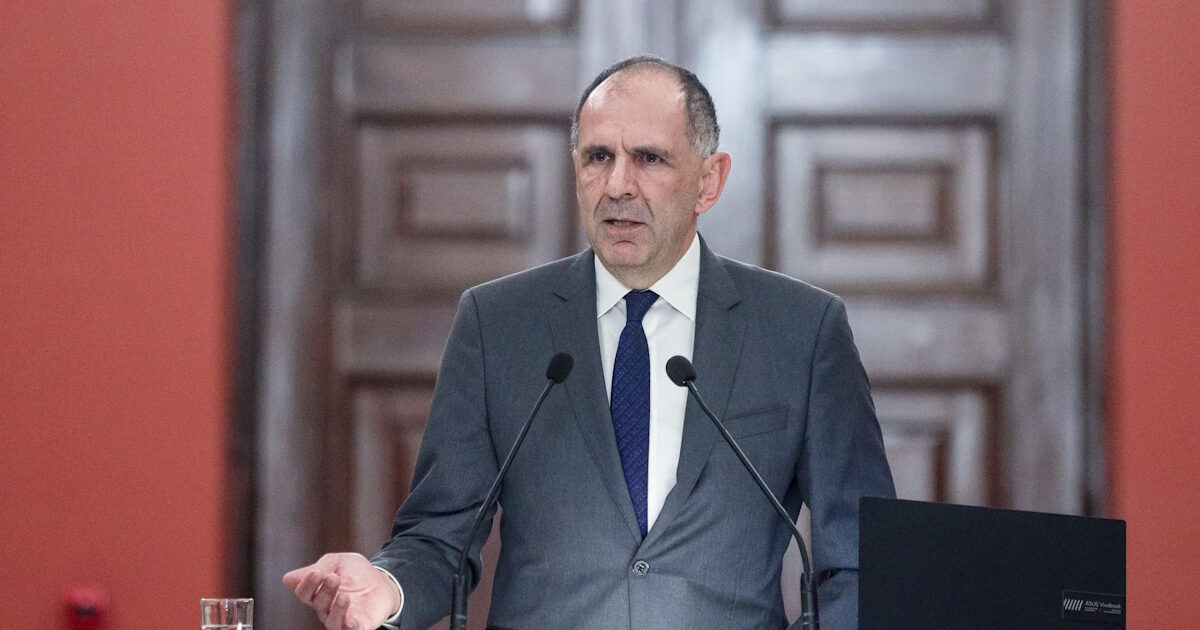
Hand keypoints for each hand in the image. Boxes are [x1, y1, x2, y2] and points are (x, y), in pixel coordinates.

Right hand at [283, 552, 400, 629]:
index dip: (307, 584)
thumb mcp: (339, 562)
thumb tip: (287, 579)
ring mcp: (342, 619)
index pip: (304, 593)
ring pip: (332, 621)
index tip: (316, 572)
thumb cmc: (356, 572)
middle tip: (334, 577)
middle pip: (318, 604)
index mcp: (318, 593)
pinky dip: (350, 627)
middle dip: (325, 590)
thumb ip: (319, 567)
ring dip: (337, 609)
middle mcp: (326, 609)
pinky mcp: (359, 626)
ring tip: (344, 596)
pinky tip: (352, 619)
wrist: (383, 582)